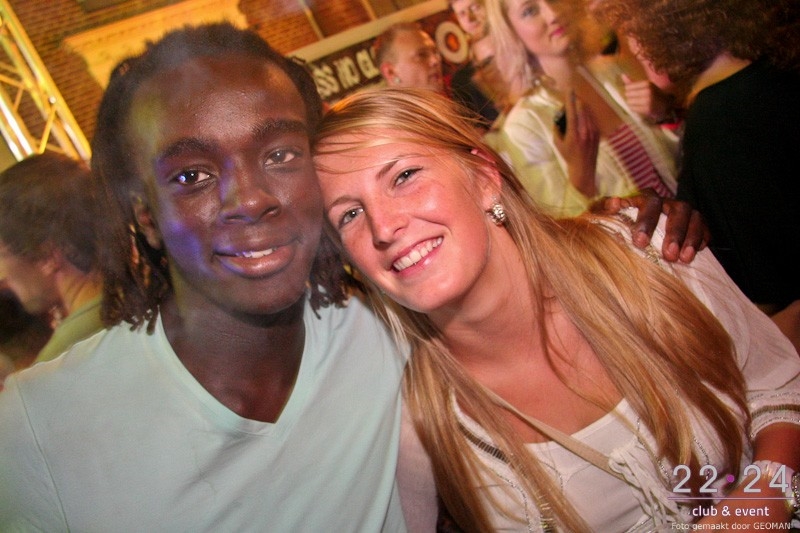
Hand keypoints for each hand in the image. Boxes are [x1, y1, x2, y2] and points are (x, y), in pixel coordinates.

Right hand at [553, 91, 599, 196]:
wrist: (584, 168)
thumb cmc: (568, 156)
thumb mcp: (558, 143)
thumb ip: (557, 127)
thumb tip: (559, 115)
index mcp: (574, 133)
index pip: (572, 111)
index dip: (570, 99)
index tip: (569, 90)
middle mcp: (585, 130)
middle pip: (582, 108)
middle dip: (576, 102)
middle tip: (571, 101)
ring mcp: (593, 131)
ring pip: (588, 112)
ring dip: (581, 109)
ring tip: (575, 115)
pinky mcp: (598, 133)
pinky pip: (591, 119)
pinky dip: (585, 117)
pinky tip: (581, 123)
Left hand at [590, 189, 709, 262]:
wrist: (630, 232)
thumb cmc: (616, 223)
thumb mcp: (605, 214)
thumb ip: (604, 208)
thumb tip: (613, 203)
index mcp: (645, 198)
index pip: (650, 203)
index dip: (647, 222)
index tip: (640, 243)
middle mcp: (667, 202)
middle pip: (678, 209)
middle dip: (675, 233)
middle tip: (669, 255)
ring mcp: (682, 211)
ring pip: (694, 217)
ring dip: (691, 238)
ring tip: (684, 259)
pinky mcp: (694, 222)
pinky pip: (705, 226)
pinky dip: (703, 238)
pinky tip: (699, 251)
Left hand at [621, 74, 675, 123]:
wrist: (666, 103)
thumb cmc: (653, 93)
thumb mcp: (645, 85)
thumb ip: (633, 82)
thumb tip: (622, 75)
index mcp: (647, 83)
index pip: (628, 86)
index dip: (628, 89)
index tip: (632, 91)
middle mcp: (647, 91)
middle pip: (628, 94)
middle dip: (629, 96)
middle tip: (635, 97)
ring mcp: (647, 101)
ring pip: (629, 102)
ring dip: (631, 102)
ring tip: (636, 102)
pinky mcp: (647, 109)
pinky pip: (633, 108)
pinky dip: (633, 108)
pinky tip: (638, 106)